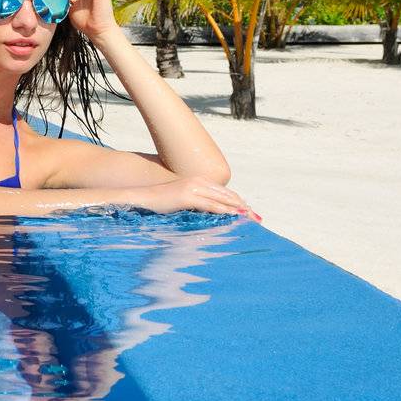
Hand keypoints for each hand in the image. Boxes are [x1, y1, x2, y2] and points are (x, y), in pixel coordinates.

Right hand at [128, 176, 259, 219]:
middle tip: (257, 218)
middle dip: (244, 207)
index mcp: (199, 181)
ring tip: (251, 218)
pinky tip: (234, 215)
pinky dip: (225, 210)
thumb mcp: (182, 201)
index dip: (239, 202)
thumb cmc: (160, 202)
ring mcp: (193, 188)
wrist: (143, 198)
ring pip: (223, 199)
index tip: (250, 212)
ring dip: (239, 209)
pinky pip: (211, 205)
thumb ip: (197, 204)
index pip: (225, 192)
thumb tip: (209, 213)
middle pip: (228, 195)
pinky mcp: (187, 196)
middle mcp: (199, 182)